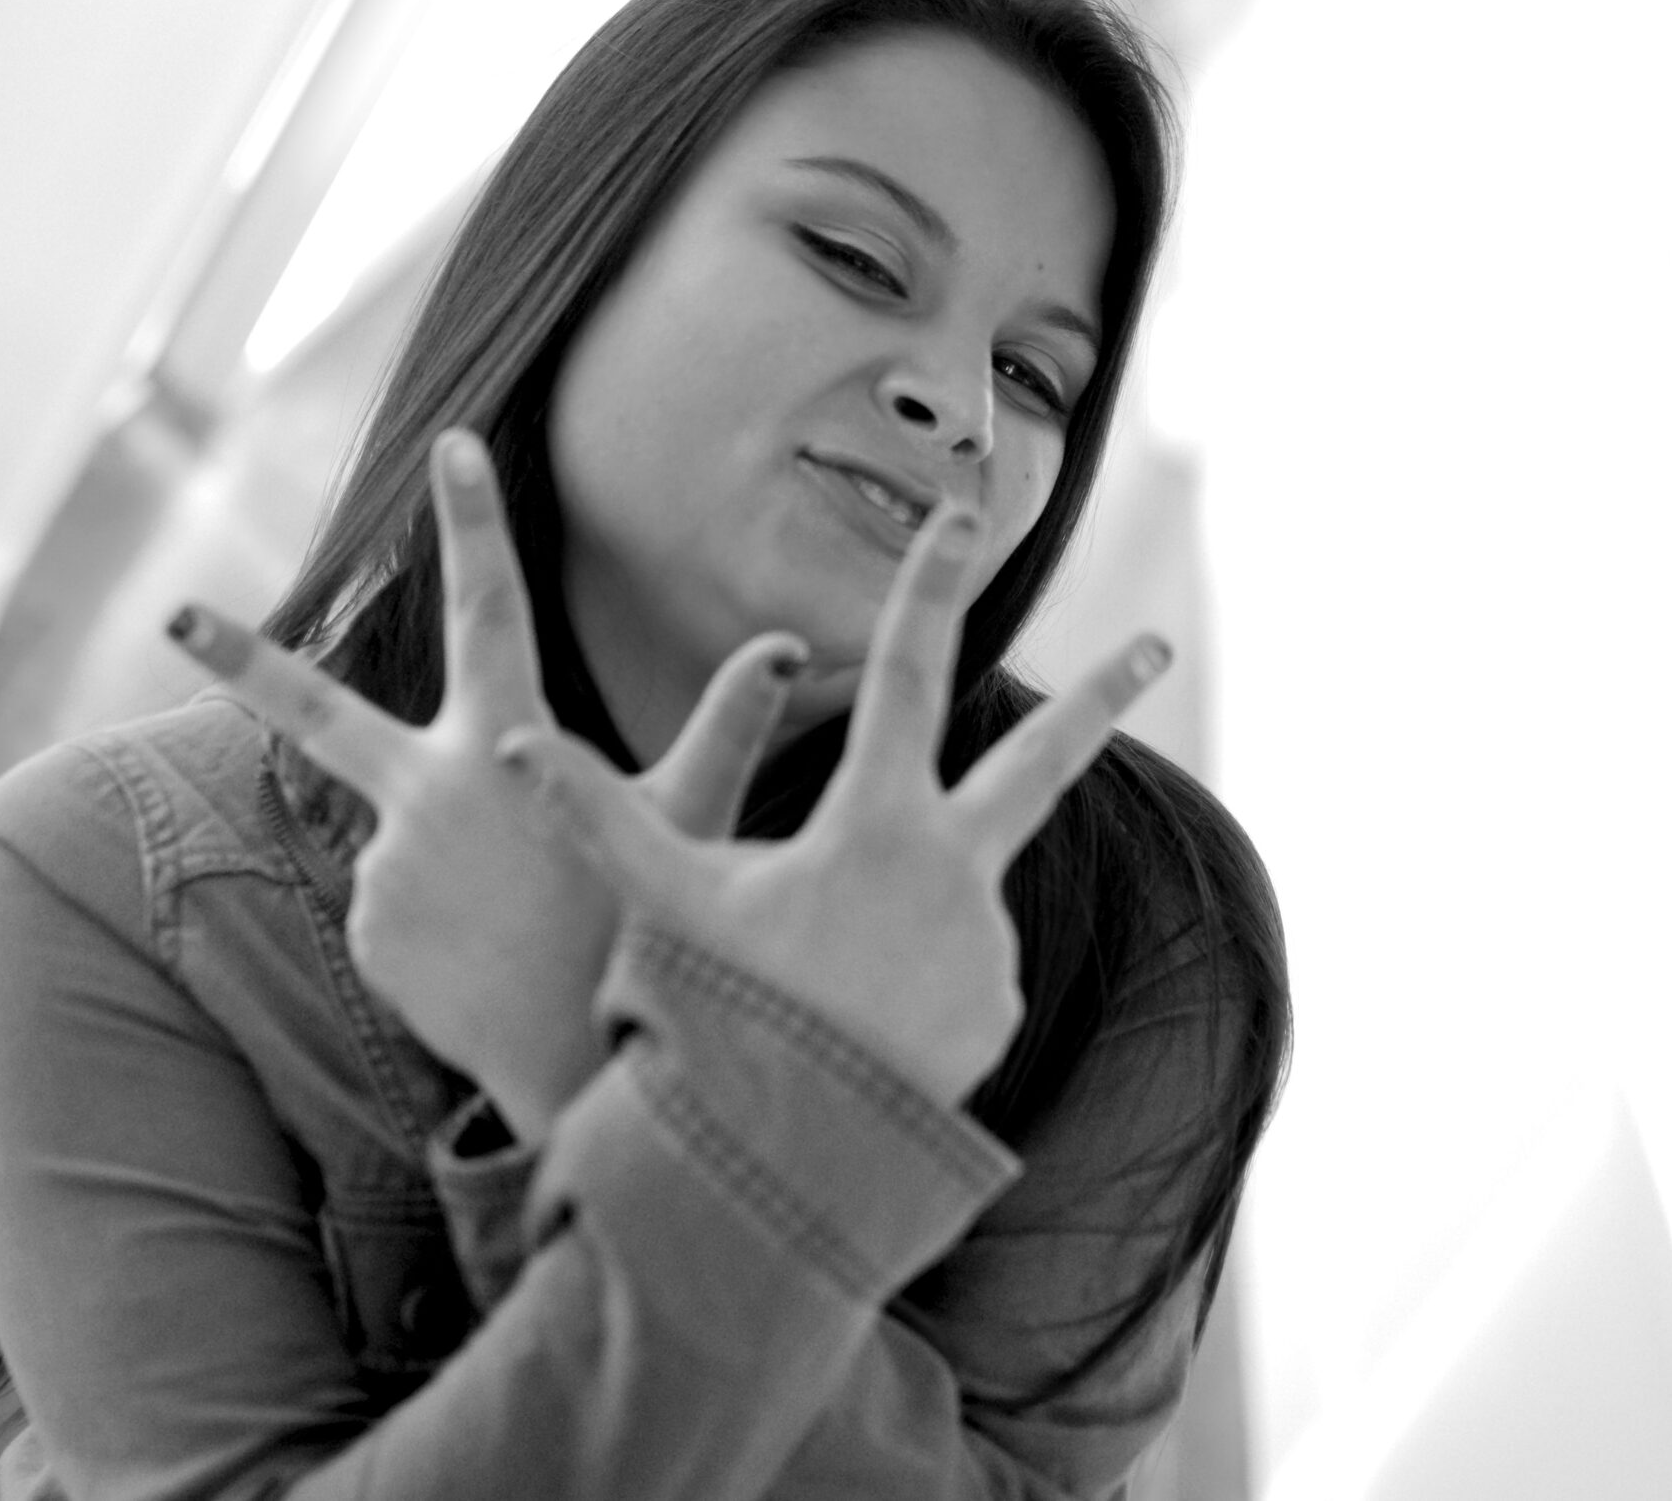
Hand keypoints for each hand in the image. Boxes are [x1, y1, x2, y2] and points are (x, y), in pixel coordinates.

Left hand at [166, 428, 804, 1140]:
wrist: (577, 1071)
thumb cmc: (646, 932)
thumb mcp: (692, 821)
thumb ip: (730, 726)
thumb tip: (791, 646)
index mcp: (504, 744)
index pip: (490, 608)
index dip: (477, 522)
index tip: (454, 444)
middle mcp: (423, 792)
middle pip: (317, 709)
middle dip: (242, 658)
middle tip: (173, 614)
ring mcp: (383, 862)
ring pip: (416, 831)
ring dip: (470, 863)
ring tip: (533, 926)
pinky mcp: (368, 926)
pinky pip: (407, 900)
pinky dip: (453, 919)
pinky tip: (497, 956)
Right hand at [498, 508, 1171, 1108]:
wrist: (798, 1156)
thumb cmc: (726, 1017)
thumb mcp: (666, 904)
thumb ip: (599, 815)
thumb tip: (510, 743)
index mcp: (880, 820)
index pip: (910, 672)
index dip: (930, 584)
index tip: (964, 515)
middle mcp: (958, 870)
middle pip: (1043, 756)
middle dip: (1103, 694)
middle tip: (1161, 642)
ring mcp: (988, 941)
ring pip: (941, 897)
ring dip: (886, 921)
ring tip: (812, 991)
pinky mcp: (997, 1007)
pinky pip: (944, 974)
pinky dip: (896, 985)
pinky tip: (848, 1032)